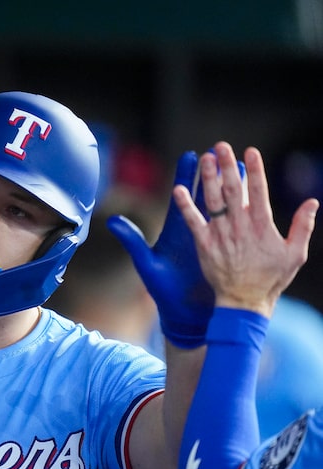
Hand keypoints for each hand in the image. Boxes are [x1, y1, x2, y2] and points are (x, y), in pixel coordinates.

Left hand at [107, 150, 228, 348]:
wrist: (185, 314)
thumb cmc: (163, 291)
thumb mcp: (147, 264)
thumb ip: (132, 240)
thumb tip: (111, 220)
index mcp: (176, 231)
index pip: (182, 197)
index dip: (186, 176)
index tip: (191, 155)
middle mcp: (194, 231)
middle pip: (204, 196)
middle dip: (211, 174)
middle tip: (219, 150)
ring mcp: (211, 240)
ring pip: (223, 208)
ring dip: (231, 187)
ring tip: (241, 165)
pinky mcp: (223, 252)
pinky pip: (235, 229)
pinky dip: (243, 213)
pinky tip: (252, 198)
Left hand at [174, 142, 317, 317]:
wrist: (244, 302)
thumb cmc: (271, 278)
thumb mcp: (294, 254)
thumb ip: (302, 226)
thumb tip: (313, 201)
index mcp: (262, 226)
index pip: (259, 191)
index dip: (255, 170)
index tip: (250, 151)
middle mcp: (240, 227)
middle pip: (233, 190)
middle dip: (227, 166)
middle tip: (221, 146)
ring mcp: (220, 235)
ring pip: (212, 201)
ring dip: (207, 179)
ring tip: (204, 158)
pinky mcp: (204, 245)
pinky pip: (192, 222)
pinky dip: (185, 206)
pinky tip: (178, 189)